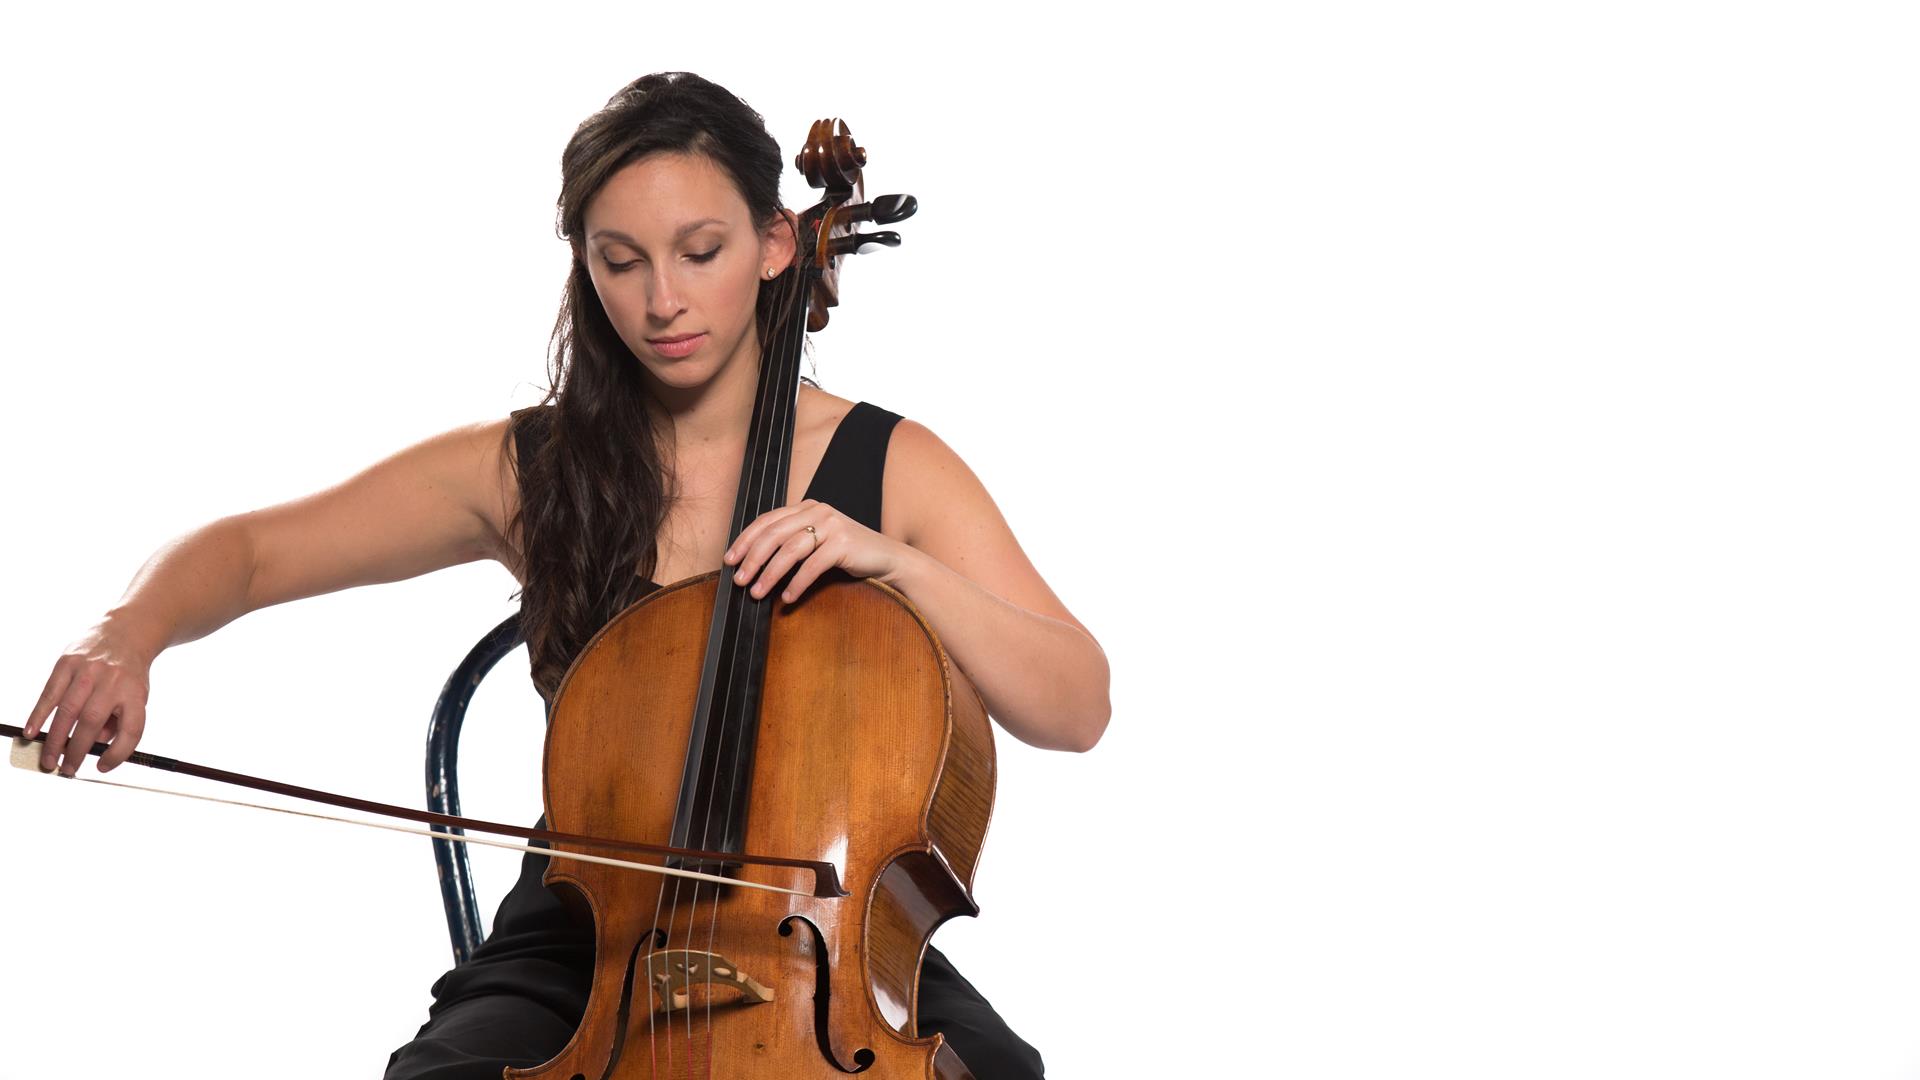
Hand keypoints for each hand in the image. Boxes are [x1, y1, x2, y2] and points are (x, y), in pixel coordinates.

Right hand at [22, 622, 152, 776]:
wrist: (126, 633)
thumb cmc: (128, 674)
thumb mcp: (136, 696)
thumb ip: (119, 720)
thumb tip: (96, 744)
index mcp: (135, 693)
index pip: (131, 729)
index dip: (118, 753)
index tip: (102, 767)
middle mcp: (112, 680)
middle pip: (93, 722)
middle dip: (77, 750)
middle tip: (67, 770)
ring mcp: (89, 670)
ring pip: (68, 710)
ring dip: (56, 739)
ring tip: (49, 760)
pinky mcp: (68, 662)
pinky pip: (50, 692)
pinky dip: (39, 715)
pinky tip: (32, 732)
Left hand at [724, 499, 910, 603]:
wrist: (887, 558)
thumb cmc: (848, 554)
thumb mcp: (817, 542)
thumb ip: (792, 542)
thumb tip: (754, 564)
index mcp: (806, 507)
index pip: (767, 520)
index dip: (745, 540)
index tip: (729, 560)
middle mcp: (817, 510)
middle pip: (774, 534)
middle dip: (752, 559)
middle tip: (740, 580)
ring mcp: (832, 525)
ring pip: (790, 549)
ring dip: (770, 573)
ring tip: (757, 592)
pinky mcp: (844, 543)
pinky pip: (812, 566)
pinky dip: (796, 583)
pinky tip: (787, 598)